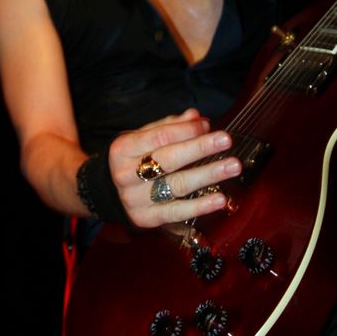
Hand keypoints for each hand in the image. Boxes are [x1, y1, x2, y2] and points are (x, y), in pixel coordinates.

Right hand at [108, 108, 240, 227]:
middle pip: (169, 160)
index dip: (186, 131)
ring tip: (232, 166)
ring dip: (208, 175)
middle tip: (226, 140)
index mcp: (123, 149)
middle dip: (200, 148)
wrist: (104, 193)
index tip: (208, 125)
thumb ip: (168, 126)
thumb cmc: (130, 159)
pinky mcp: (147, 219)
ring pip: (177, 185)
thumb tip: (196, 117)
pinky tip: (220, 198)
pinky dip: (200, 206)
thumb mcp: (140, 138)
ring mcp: (136, 199)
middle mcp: (126, 175)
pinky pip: (177, 212)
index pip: (159, 137)